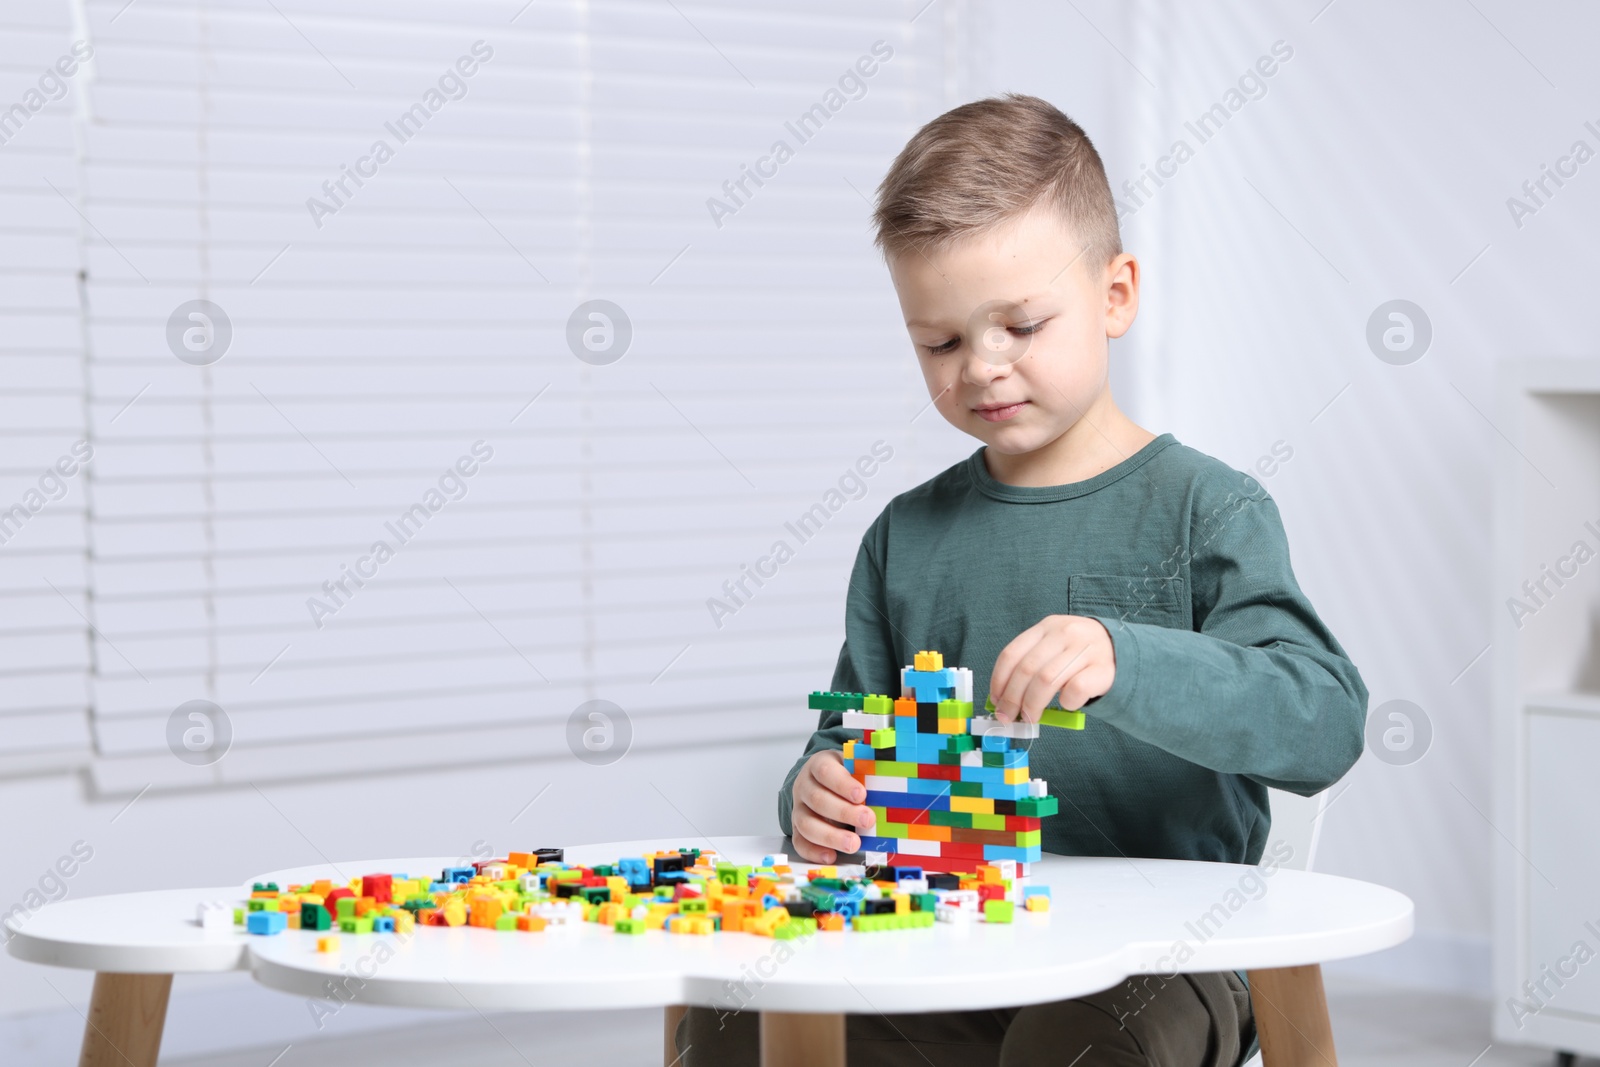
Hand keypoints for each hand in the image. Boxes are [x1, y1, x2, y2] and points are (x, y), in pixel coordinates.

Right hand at [791, 749, 874, 862]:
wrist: (820, 779)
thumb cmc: (844, 773)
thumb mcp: (854, 764)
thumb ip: (867, 771)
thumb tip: (891, 783)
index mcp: (819, 765)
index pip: (826, 772)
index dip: (843, 784)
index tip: (862, 795)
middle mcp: (804, 786)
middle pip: (817, 800)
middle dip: (844, 812)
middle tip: (868, 820)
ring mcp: (798, 808)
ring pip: (807, 823)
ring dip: (831, 836)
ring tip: (853, 844)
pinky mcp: (797, 828)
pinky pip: (799, 842)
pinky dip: (814, 851)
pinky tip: (831, 856)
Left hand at [990, 615, 1115, 722]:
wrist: (1122, 653)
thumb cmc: (1078, 658)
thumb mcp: (1054, 649)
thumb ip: (1031, 666)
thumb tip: (1002, 700)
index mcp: (1047, 626)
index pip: (1011, 653)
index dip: (999, 681)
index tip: (995, 701)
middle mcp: (1065, 632)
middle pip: (1026, 669)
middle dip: (1012, 698)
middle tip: (1008, 717)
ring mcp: (1085, 648)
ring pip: (1046, 681)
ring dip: (1032, 705)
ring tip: (1030, 718)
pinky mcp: (1103, 669)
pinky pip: (1075, 690)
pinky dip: (1066, 703)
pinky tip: (1066, 705)